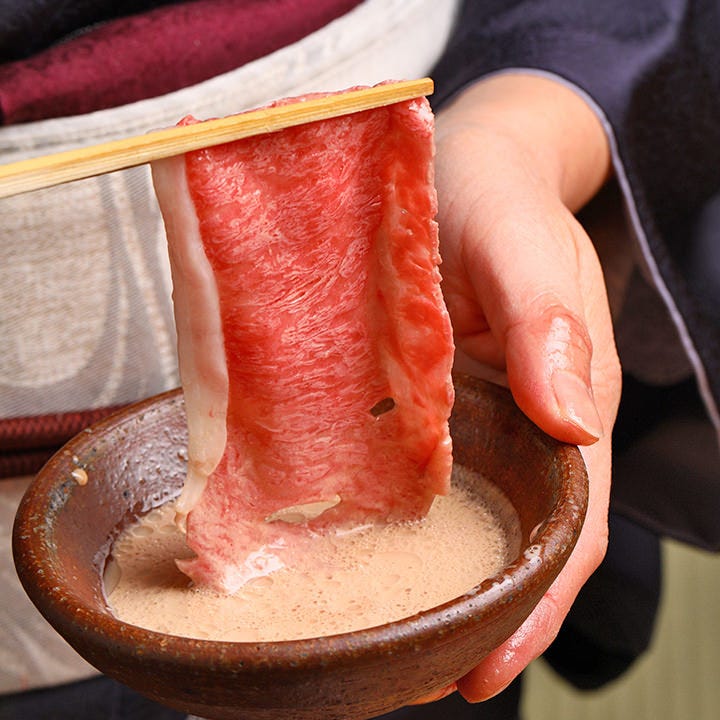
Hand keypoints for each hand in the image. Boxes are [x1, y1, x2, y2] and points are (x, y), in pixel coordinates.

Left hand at [429, 73, 621, 701]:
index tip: (480, 672)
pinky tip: (352, 551)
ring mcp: (470, 421)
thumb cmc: (492, 199)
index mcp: (565, 403)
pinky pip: (415, 477)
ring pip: (464, 520)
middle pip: (513, 541)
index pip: (564, 528)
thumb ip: (549, 310)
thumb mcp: (520, 237)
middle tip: (409, 678)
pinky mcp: (423, 405)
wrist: (456, 170)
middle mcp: (522, 427)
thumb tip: (569, 411)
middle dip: (474, 616)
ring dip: (429, 582)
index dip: (533, 607)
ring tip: (375, 642)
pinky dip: (393, 524)